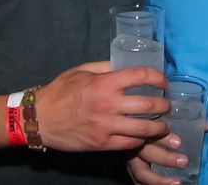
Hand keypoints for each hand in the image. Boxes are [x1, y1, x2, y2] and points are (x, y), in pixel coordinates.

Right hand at [37, 61, 169, 151]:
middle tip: (167, 105)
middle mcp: (108, 104)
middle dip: (164, 105)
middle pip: (148, 105)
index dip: (157, 77)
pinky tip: (143, 136)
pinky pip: (129, 144)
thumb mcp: (81, 71)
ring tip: (164, 125)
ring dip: (159, 127)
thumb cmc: (60, 92)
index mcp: (104, 83)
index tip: (163, 81)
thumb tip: (125, 64)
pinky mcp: (101, 143)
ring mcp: (105, 126)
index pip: (140, 76)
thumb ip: (105, 67)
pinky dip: (140, 140)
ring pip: (143, 128)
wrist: (39, 119)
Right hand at [127, 118, 207, 183]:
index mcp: (142, 128)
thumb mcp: (169, 119)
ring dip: (158, 180)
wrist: (138, 128)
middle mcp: (134, 144)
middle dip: (165, 158)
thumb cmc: (156, 122)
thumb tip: (207, 127)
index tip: (179, 142)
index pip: (150, 131)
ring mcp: (132, 159)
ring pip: (140, 172)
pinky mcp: (132, 170)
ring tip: (177, 182)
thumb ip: (187, 122)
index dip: (164, 138)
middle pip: (146, 152)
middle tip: (183, 161)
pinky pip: (138, 181)